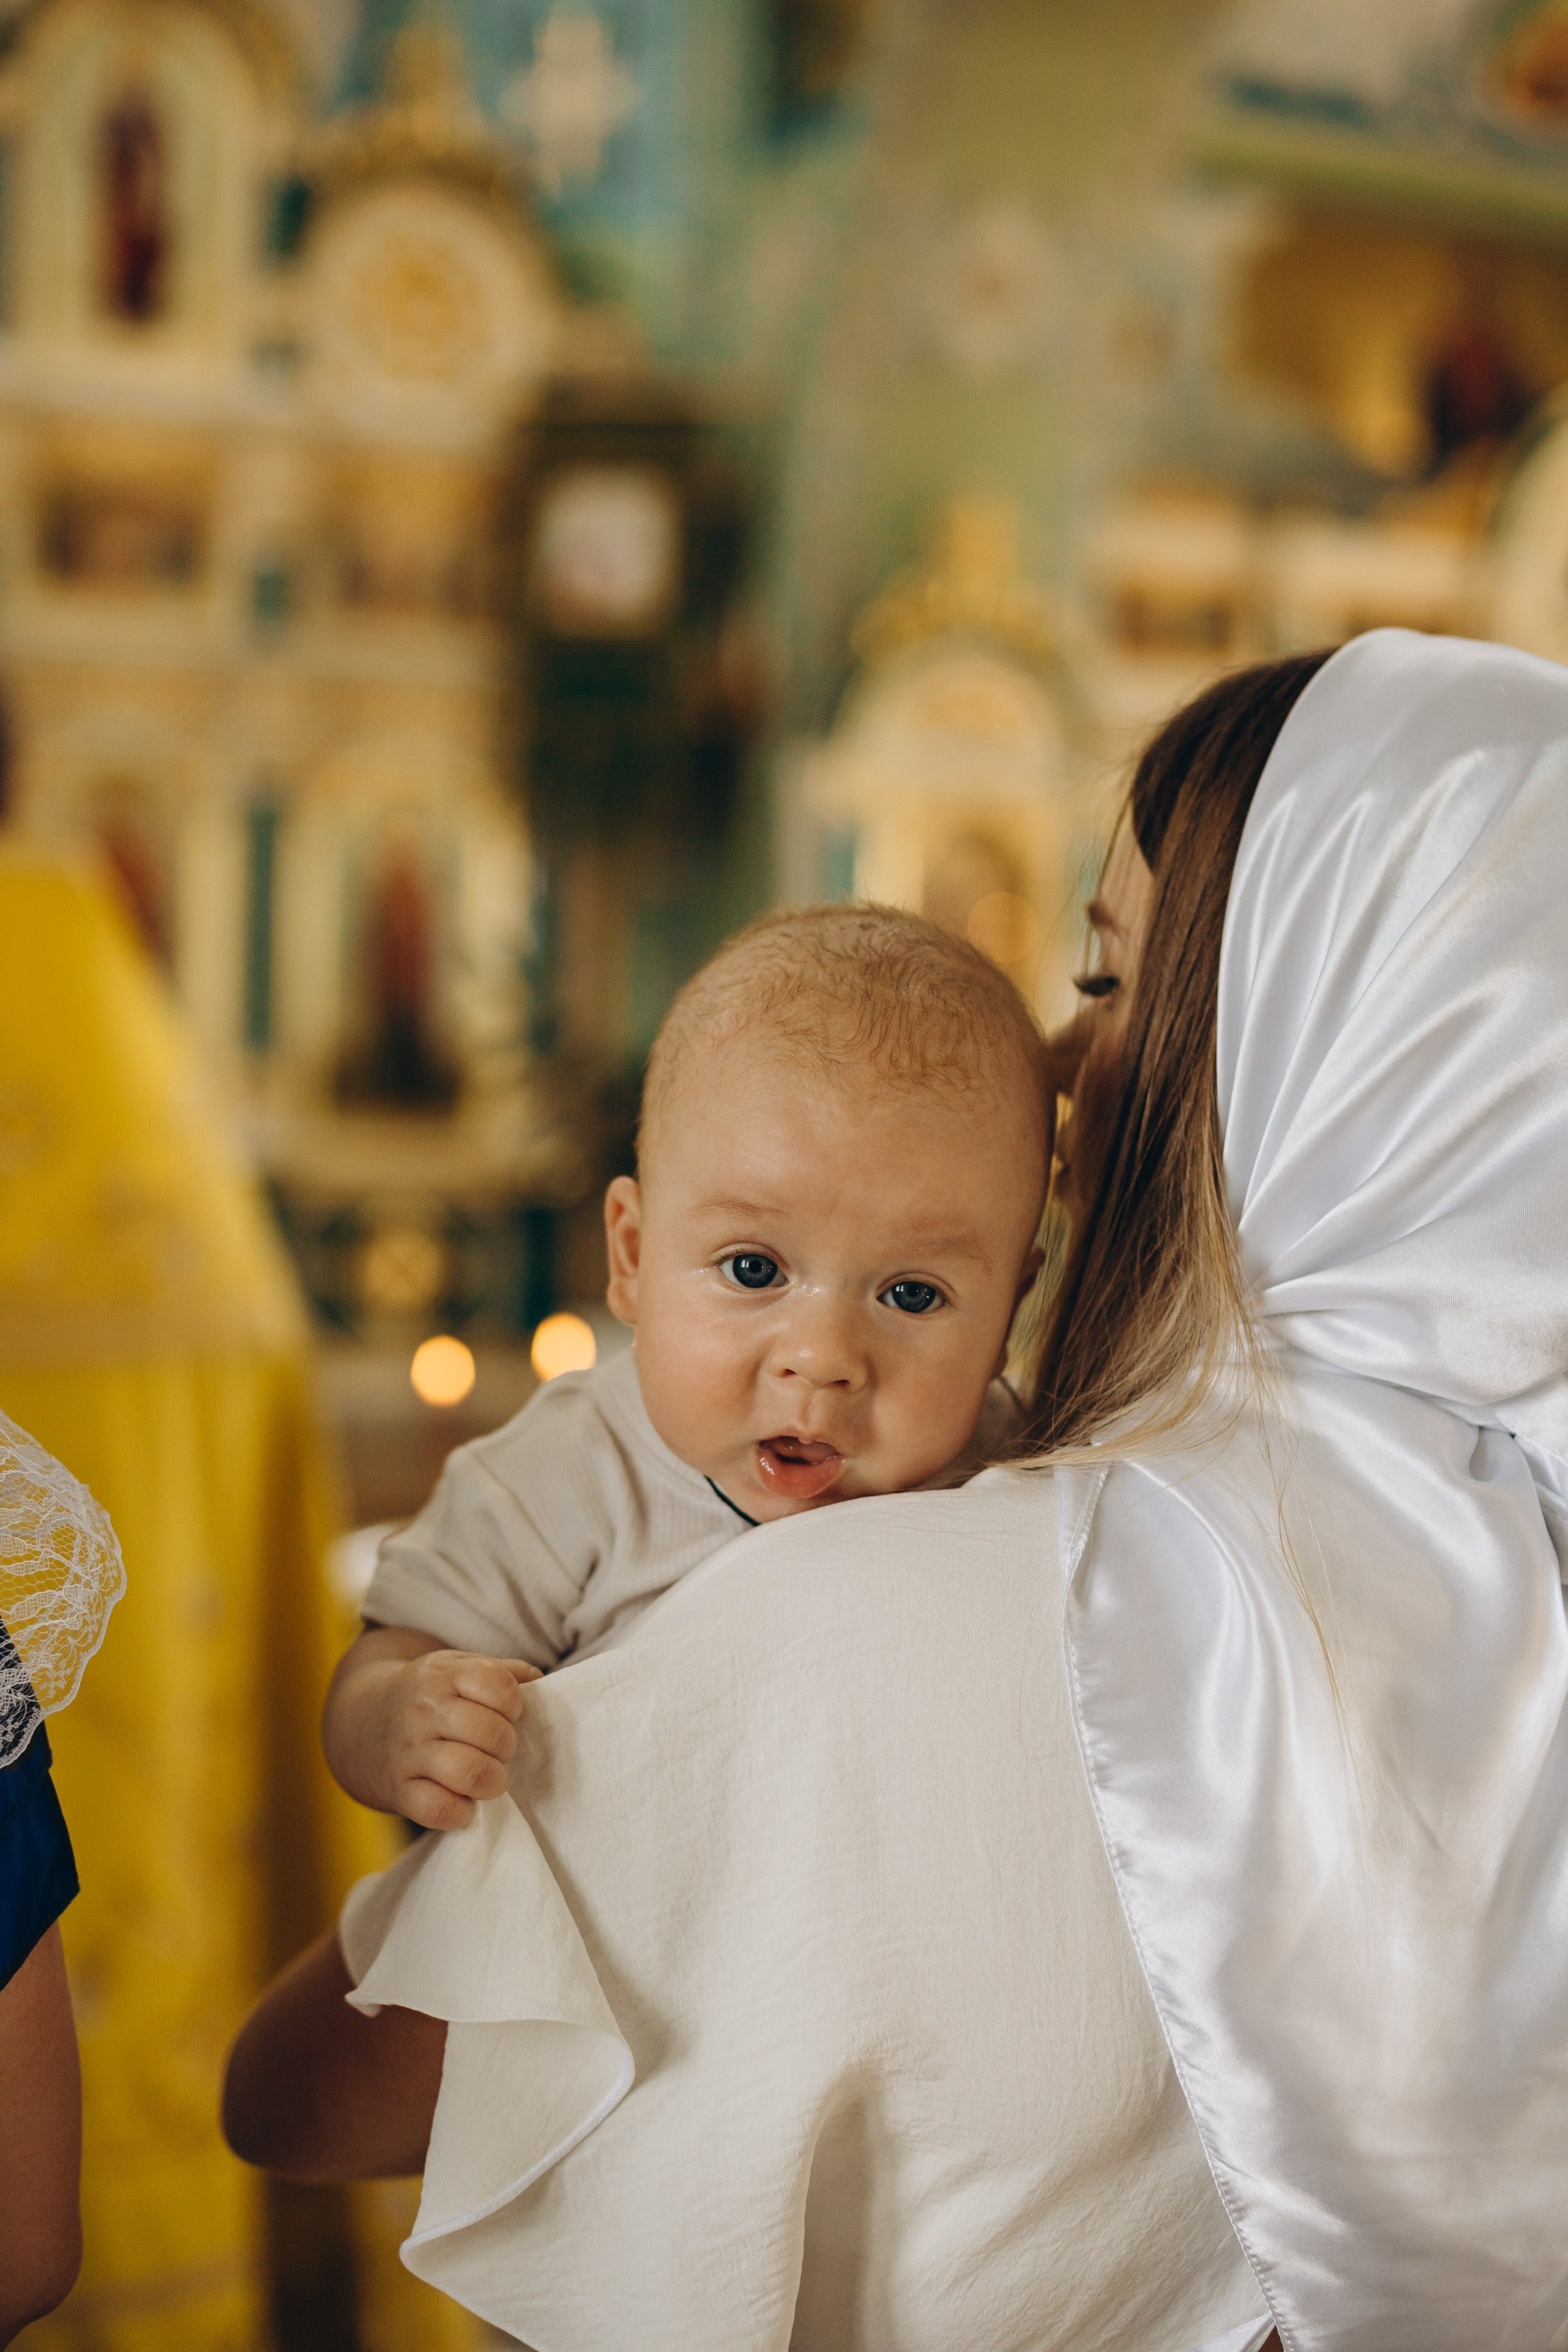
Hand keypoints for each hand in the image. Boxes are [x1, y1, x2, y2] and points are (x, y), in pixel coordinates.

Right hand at [324, 1627, 540, 1829]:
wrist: (363, 1721)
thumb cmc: (430, 1695)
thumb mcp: (459, 1668)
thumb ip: (501, 1672)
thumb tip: (537, 1679)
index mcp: (443, 1674)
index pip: (499, 1688)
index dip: (514, 1706)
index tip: (505, 1714)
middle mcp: (423, 1710)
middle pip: (491, 1733)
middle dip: (506, 1746)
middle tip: (497, 1750)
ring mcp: (408, 1752)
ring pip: (469, 1772)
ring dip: (492, 1780)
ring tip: (488, 1776)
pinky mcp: (399, 1791)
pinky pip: (440, 1810)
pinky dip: (462, 1812)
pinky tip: (463, 1800)